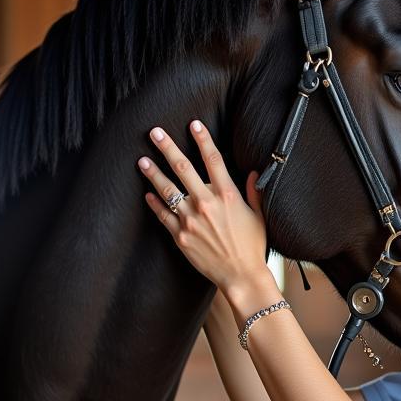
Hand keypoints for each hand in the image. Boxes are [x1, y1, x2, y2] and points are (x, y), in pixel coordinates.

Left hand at [137, 121, 267, 293]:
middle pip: (183, 167)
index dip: (203, 139)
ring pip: (167, 189)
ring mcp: (191, 219)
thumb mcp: (259, 216)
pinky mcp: (180, 236)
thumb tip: (253, 173)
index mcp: (228, 195)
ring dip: (153, 172)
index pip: (213, 159)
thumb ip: (254, 192)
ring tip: (142, 159)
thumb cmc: (252, 247)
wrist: (241, 276)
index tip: (193, 124)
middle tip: (154, 132)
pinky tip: (147, 193)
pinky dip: (154, 202)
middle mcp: (206, 203)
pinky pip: (163, 214)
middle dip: (167, 147)